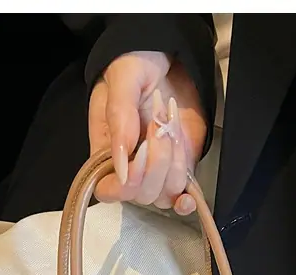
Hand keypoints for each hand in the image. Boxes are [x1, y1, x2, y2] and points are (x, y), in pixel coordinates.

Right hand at [88, 51, 207, 215]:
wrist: (168, 54)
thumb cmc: (136, 64)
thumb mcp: (122, 80)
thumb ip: (119, 120)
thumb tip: (122, 169)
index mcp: (105, 152)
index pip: (108, 190)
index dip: (127, 183)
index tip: (139, 150)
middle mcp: (130, 168)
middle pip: (143, 194)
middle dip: (156, 161)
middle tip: (158, 120)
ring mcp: (157, 170)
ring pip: (166, 194)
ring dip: (174, 162)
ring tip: (171, 125)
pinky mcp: (181, 167)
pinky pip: (183, 195)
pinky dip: (187, 198)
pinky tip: (189, 195)